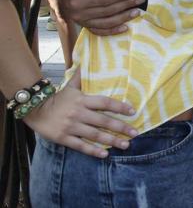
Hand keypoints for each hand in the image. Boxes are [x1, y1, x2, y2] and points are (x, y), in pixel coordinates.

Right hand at [23, 82, 138, 158]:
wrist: (35, 110)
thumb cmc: (57, 99)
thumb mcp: (70, 87)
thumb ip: (80, 77)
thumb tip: (86, 61)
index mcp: (82, 100)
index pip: (105, 102)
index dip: (120, 107)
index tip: (132, 111)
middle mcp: (78, 113)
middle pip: (103, 121)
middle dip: (121, 127)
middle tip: (135, 133)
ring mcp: (71, 126)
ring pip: (95, 135)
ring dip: (111, 140)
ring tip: (125, 145)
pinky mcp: (63, 138)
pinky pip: (80, 146)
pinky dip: (93, 151)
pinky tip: (105, 154)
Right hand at [56, 0, 143, 34]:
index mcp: (77, 1)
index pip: (104, 0)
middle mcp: (79, 14)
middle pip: (107, 11)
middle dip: (126, 5)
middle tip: (140, 0)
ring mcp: (81, 22)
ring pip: (106, 23)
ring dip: (123, 18)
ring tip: (137, 12)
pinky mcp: (84, 25)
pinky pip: (99, 31)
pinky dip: (112, 31)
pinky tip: (125, 28)